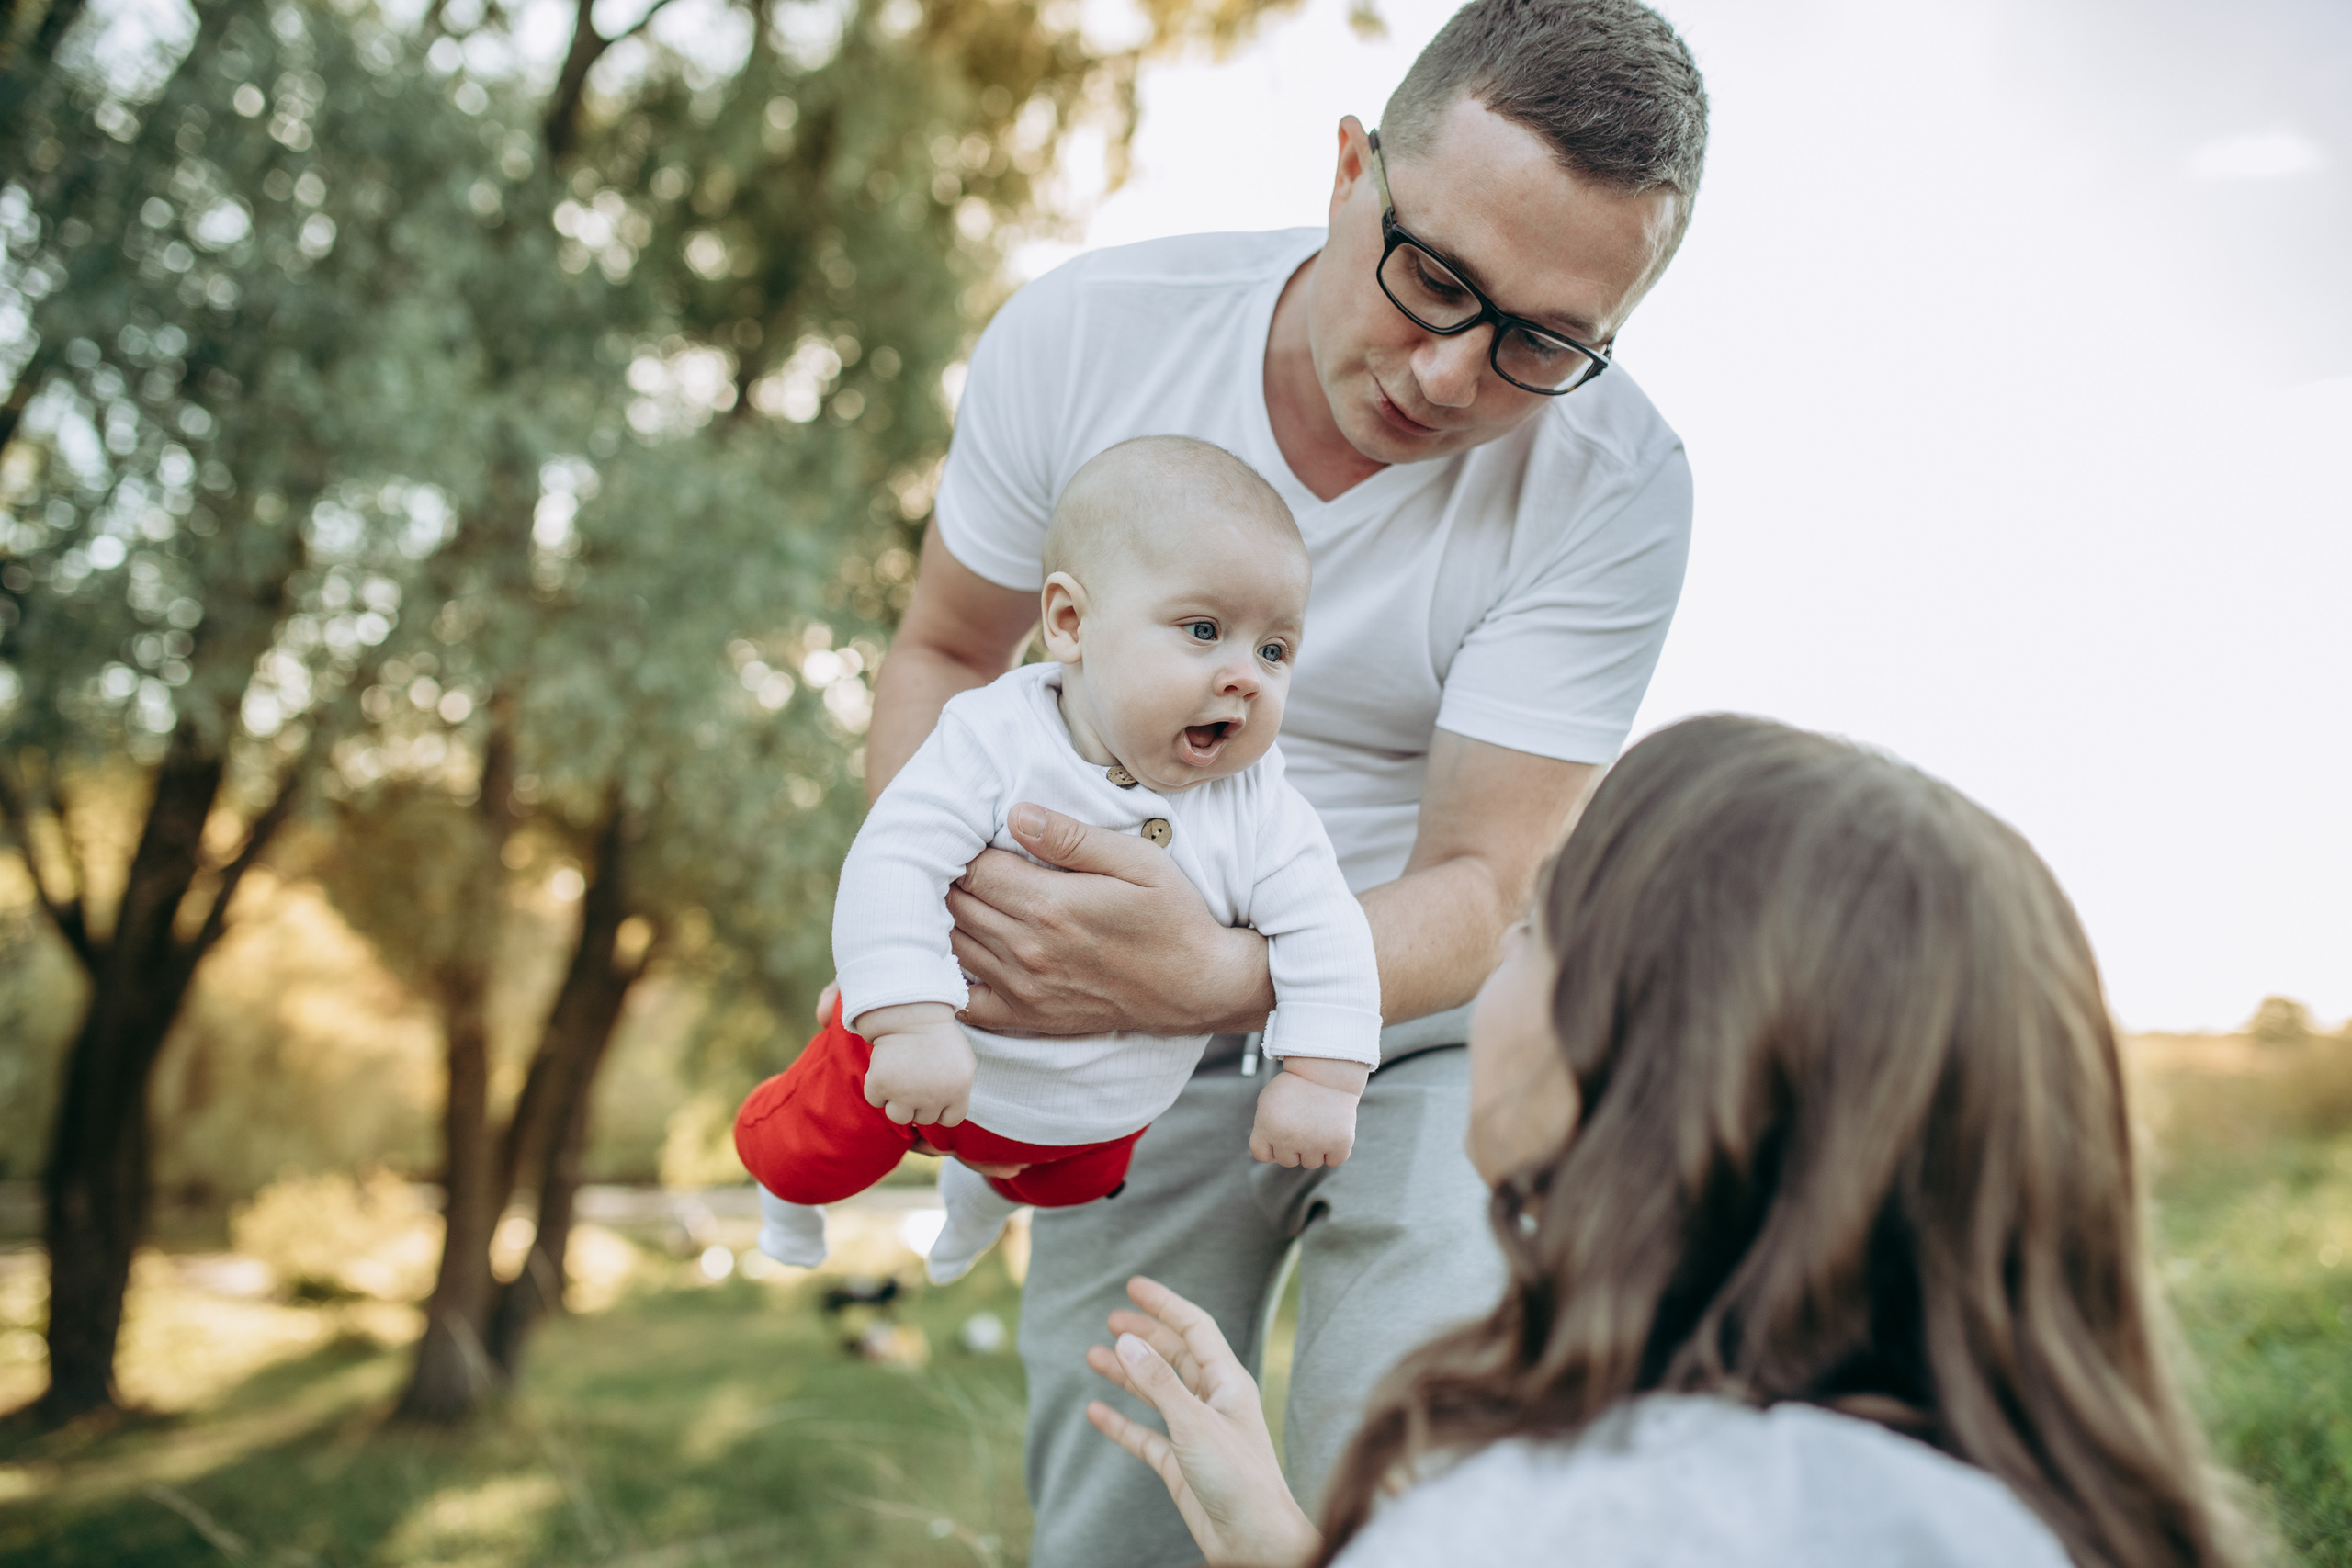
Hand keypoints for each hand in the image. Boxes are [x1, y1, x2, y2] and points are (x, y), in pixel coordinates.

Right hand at [857, 1003, 974, 1126]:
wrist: (910, 1012)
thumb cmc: (937, 1036)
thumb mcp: (962, 1062)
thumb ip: (958, 1091)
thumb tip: (943, 1117)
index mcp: (958, 1090)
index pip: (950, 1119)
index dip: (942, 1107)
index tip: (935, 1089)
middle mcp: (933, 1097)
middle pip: (923, 1118)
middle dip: (918, 1100)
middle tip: (916, 1074)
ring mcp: (906, 1093)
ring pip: (898, 1116)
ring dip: (897, 1100)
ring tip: (900, 1075)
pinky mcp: (880, 1085)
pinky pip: (876, 1100)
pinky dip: (877, 1087)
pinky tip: (886, 1067)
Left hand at [949, 802, 1272, 1036]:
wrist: (1198, 987)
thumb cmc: (1172, 917)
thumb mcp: (1138, 861)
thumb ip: (1073, 838)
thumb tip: (1016, 815)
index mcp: (1050, 905)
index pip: (972, 868)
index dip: (969, 848)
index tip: (982, 839)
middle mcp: (1028, 949)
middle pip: (954, 905)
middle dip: (953, 878)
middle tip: (968, 862)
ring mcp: (1024, 988)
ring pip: (951, 946)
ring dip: (949, 919)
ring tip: (968, 897)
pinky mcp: (1028, 1017)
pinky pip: (964, 1000)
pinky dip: (951, 976)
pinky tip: (964, 951)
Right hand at [1084, 1276, 1321, 1567]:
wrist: (1254, 1542)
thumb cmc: (1239, 1478)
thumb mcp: (1194, 1422)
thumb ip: (1159, 1382)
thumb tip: (1127, 1341)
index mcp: (1228, 1382)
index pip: (1195, 1328)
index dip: (1165, 1305)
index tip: (1134, 1286)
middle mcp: (1212, 1402)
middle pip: (1174, 1356)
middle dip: (1144, 1336)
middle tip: (1110, 1319)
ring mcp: (1196, 1433)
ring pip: (1156, 1393)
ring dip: (1128, 1374)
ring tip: (1093, 1356)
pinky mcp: (1181, 1464)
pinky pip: (1145, 1434)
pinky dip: (1121, 1422)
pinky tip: (1096, 1412)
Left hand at [1248, 1059, 1365, 1167]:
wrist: (1328, 1070)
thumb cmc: (1297, 1085)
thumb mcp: (1269, 1100)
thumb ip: (1264, 1127)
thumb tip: (1272, 1155)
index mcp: (1267, 1126)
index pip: (1262, 1154)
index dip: (1271, 1146)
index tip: (1280, 1133)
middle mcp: (1288, 1138)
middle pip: (1287, 1160)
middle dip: (1294, 1145)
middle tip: (1303, 1122)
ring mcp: (1314, 1142)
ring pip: (1311, 1163)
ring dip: (1315, 1147)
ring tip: (1318, 1122)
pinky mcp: (1339, 1143)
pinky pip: (1334, 1160)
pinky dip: (1335, 1149)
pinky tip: (1333, 1129)